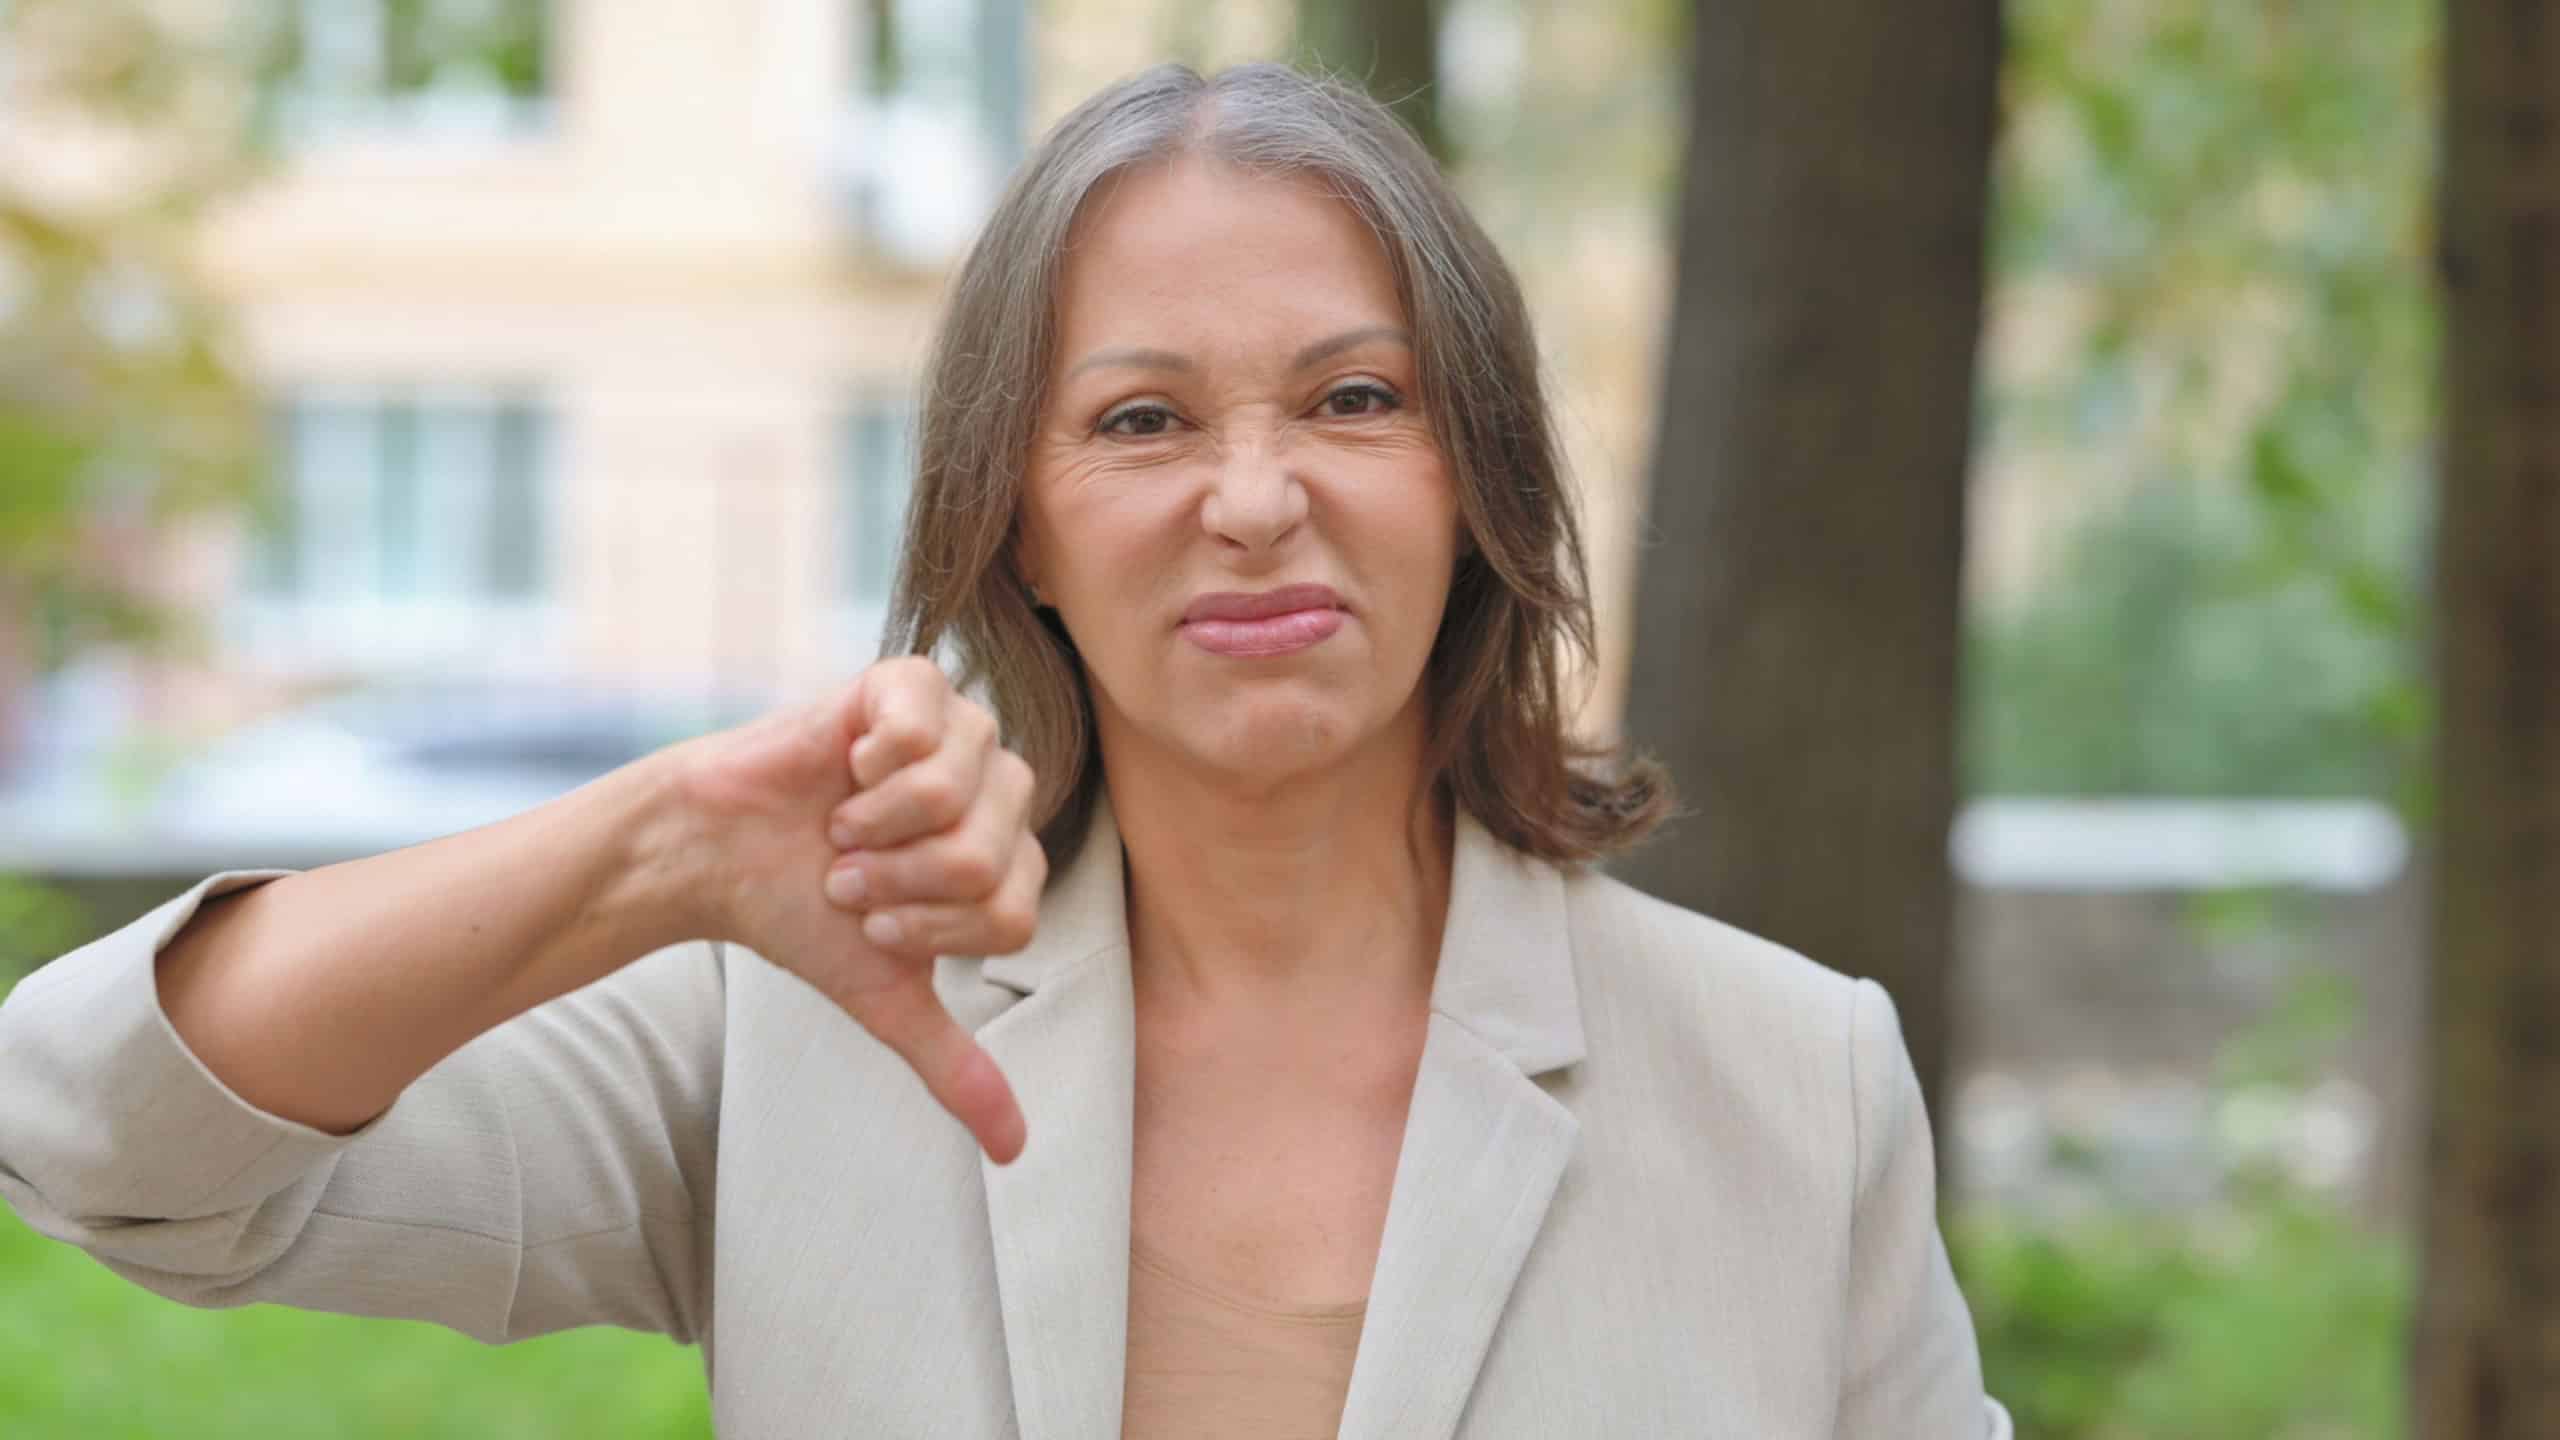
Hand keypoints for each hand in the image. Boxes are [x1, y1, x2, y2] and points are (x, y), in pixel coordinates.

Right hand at [667, 657, 1039, 1163]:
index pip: (1012, 912)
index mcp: (1008, 857)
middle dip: (900, 882)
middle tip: (848, 873)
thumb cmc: (802, 915)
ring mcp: (959, 730)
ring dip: (878, 828)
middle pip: (989, 855)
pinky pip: (925, 727)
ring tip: (841, 825)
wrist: (715, 852)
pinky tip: (845, 766)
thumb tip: (1015, 1152)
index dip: (933, 929)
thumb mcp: (885, 996)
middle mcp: (998, 789)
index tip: (874, 921)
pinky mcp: (909, 685)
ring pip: (955, 796)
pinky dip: (872, 765)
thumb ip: (956, 1065)